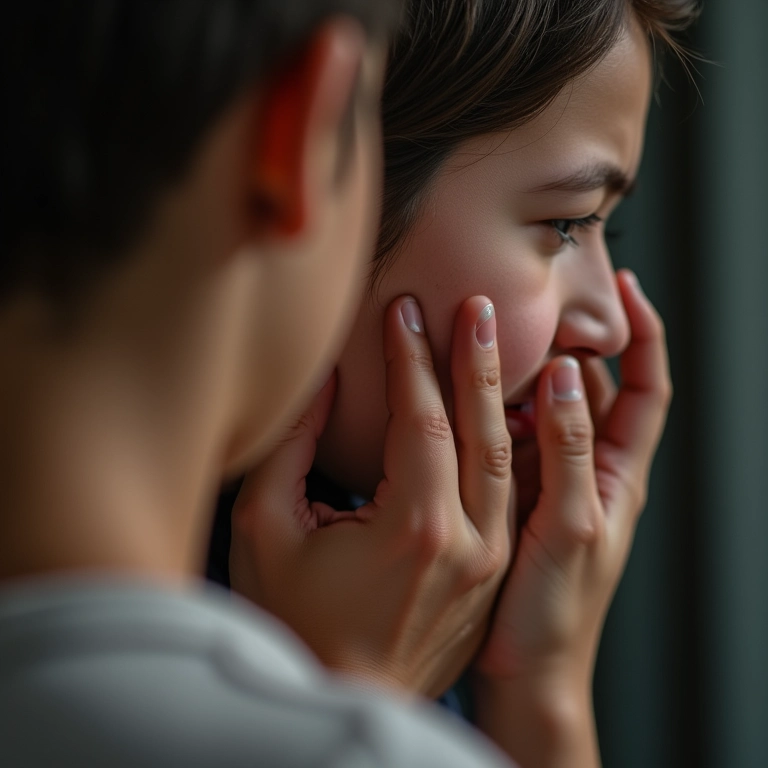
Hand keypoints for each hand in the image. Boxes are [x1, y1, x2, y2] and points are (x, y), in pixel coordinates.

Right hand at [229, 295, 511, 697]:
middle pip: (479, 430)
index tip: (404, 310)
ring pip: (505, 460)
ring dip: (501, 396)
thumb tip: (327, 386)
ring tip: (497, 345)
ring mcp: (489, 562)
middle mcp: (468, 544)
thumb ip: (292, 449)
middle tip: (476, 306)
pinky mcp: (492, 573)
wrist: (343, 695)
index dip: (410, 358)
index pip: (421, 418)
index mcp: (415, 529)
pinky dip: (511, 446)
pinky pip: (509, 494)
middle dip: (473, 360)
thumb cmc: (295, 618)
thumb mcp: (267, 530)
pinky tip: (509, 408)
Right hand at [472, 271, 671, 767]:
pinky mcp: (513, 495)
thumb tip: (565, 375)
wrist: (525, 670)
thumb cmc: (556, 612)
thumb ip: (572, 450)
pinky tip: (468, 393)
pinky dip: (494, 409)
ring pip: (541, 409)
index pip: (647, 388)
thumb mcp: (574, 526)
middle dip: (565, 342)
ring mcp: (549, 480)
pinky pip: (507, 437)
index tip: (623, 287)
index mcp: (619, 475)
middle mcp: (588, 470)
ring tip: (490, 336)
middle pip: (588, 389)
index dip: (643, 334)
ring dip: (522, 373)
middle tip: (523, 304)